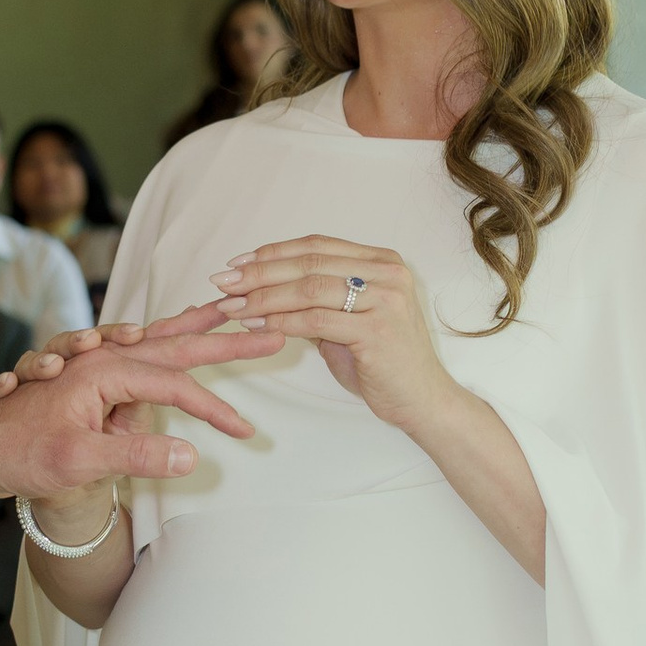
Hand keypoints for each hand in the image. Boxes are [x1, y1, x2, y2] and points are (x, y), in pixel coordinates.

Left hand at [0, 301, 274, 506]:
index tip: (244, 432)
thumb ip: (135, 455)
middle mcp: (104, 356)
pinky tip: (180, 327)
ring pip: (159, 338)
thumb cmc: (22, 453)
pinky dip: (166, 336)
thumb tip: (191, 454)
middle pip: (176, 344)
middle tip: (270, 333)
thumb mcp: (79, 461)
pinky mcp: (93, 373)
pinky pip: (140, 349)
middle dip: (225, 338)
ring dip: (197, 324)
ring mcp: (97, 361)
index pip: (174, 386)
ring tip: (230, 309)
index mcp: (105, 371)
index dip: (212, 408)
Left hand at [211, 238, 450, 440]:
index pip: (317, 245)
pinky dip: (280, 321)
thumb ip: (316, 301)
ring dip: (263, 297)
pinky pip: (315, 320)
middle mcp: (387, 273)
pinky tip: (256, 327)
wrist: (422, 400)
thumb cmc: (383, 362)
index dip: (273, 252)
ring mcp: (385, 299)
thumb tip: (262, 289)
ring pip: (309, 288)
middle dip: (260, 271)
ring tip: (232, 307)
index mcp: (381, 262)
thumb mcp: (348, 321)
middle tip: (224, 282)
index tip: (237, 262)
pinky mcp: (377, 330)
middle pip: (310, 262)